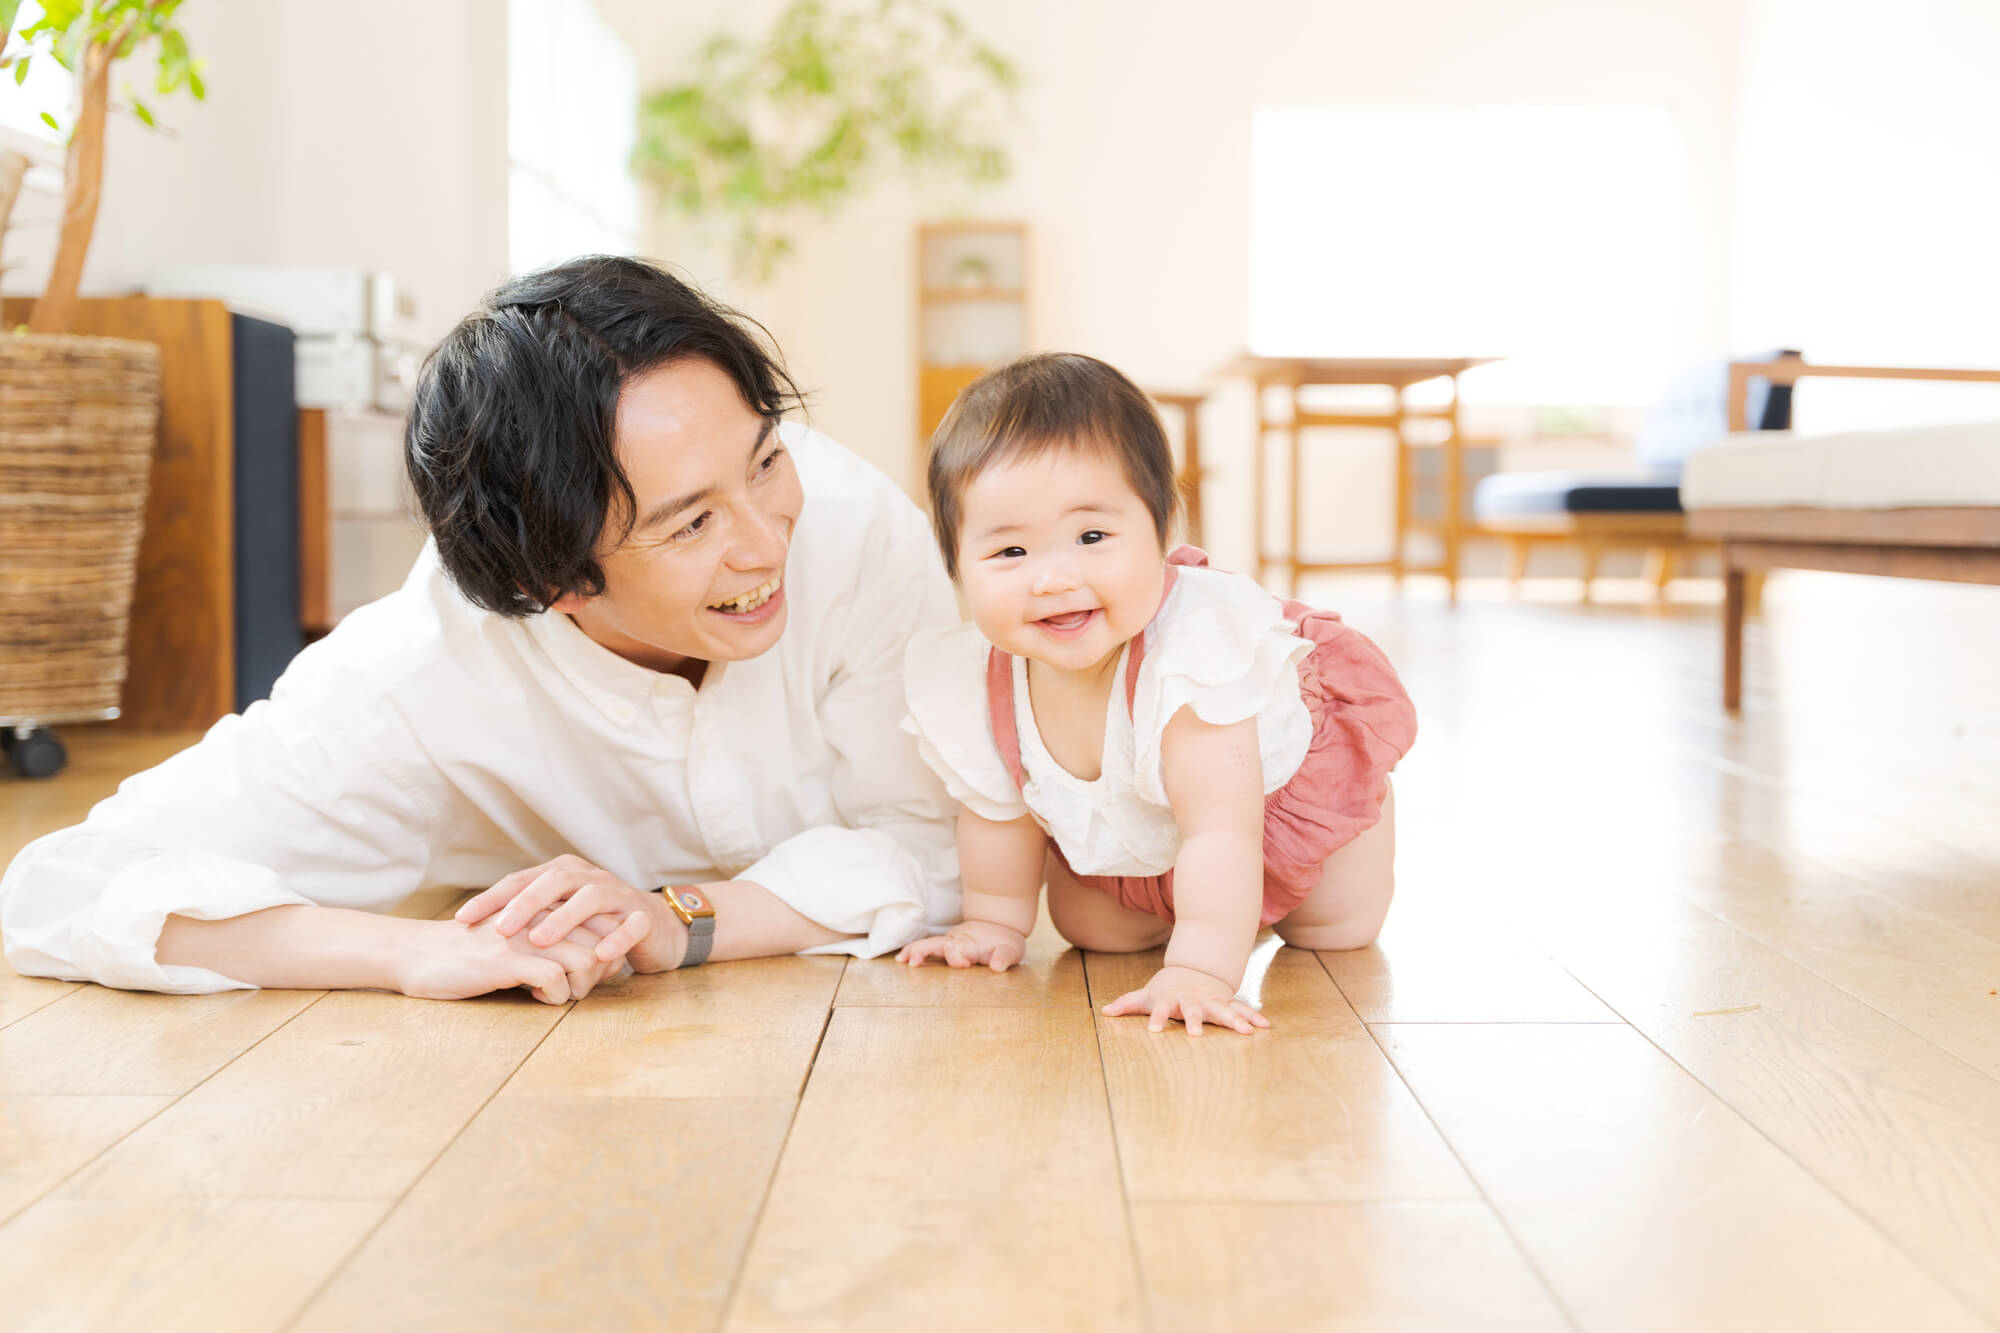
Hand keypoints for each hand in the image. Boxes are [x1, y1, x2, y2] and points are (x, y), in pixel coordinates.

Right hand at [397, 911, 630, 1004]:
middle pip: (604, 941)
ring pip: (588, 959)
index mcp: (543, 907)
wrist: (415, 953)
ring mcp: (524, 937)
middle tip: (576, 988)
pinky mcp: (506, 960)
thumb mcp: (515, 938)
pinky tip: (538, 998)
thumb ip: (548, 940)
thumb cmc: (468, 953)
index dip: (606, 952)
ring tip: (560, 994)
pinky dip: (557, 996)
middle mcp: (539, 916)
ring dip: (582, 986)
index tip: (588, 973)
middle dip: (601, 972)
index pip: (603, 923)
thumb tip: (590, 960)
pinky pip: (556, 978)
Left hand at [454, 855, 679, 972]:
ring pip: (592, 898)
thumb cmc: (594, 924)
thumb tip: (471, 932)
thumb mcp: (558, 915)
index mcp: (566, 873)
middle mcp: (592, 878)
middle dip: (526, 903)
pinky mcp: (644, 918)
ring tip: (540, 940)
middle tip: (500, 928)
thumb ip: (526, 918)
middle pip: (557, 880)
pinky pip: (632, 925)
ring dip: (564, 918)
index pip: (523, 879)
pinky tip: (598, 955)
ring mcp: (620, 896)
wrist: (653, 927)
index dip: (493, 897)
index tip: (462, 919)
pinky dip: (616, 938)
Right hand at [895, 920, 1027, 971]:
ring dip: (915, 951)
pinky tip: (902, 959)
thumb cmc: (1006, 942)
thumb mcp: (1012, 951)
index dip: (958, 957)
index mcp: (972, 945)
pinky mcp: (945, 944)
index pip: (959, 950)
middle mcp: (957, 941)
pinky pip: (927, 946)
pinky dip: (914, 951)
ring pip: (928, 943)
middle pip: (937, 944)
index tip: (963, 965)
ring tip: (902, 961)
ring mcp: (949, 941)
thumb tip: (998, 967)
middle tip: (913, 962)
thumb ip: (1004, 958)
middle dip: (924, 952)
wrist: (1000, 925)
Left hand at [1100, 965, 1270, 1035]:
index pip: (1161, 1008)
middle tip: (1195, 1034)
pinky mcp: (1226, 1003)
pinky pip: (1242, 1010)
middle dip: (1195, 1021)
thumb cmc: (1167, 989)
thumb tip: (1105, 1012)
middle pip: (1193, 1010)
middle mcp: (1193, 1000)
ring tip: (1246, 1032)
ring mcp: (1211, 1001)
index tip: (1152, 1031)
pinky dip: (1253, 1017)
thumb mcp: (1147, 995)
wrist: (1193, 971)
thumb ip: (1127, 1003)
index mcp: (1171, 999)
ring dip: (1234, 1020)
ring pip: (1223, 1010)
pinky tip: (1265, 1026)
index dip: (1156, 1018)